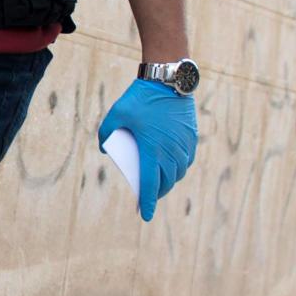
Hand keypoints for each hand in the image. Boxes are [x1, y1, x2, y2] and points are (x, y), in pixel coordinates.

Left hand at [98, 79, 196, 219]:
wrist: (168, 79)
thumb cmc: (140, 98)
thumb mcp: (116, 114)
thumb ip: (105, 133)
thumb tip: (104, 149)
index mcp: (152, 150)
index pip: (150, 184)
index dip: (148, 202)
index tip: (145, 215)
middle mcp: (171, 151)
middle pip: (166, 181)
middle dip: (158, 193)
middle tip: (149, 197)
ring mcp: (183, 144)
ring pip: (178, 172)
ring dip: (169, 180)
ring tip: (160, 183)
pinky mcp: (191, 136)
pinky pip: (186, 159)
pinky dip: (179, 167)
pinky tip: (172, 166)